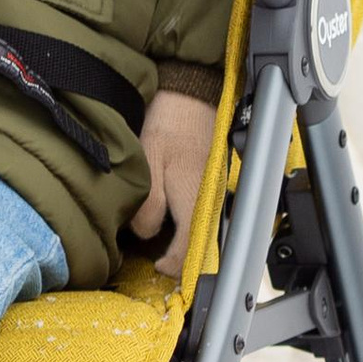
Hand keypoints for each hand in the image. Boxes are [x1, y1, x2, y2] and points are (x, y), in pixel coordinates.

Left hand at [129, 85, 216, 282]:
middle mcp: (210, 201)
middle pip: (201, 244)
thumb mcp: (148, 164)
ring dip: (186, 242)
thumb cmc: (169, 124)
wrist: (190, 95)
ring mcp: (214, 192)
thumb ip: (149, 205)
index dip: (173, 266)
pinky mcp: (212, 183)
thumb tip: (147, 234)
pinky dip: (190, 224)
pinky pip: (203, 214)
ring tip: (164, 245)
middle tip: (159, 260)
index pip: (190, 249)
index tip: (157, 266)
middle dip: (181, 258)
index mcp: (195, 200)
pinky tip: (174, 222)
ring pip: (203, 230)